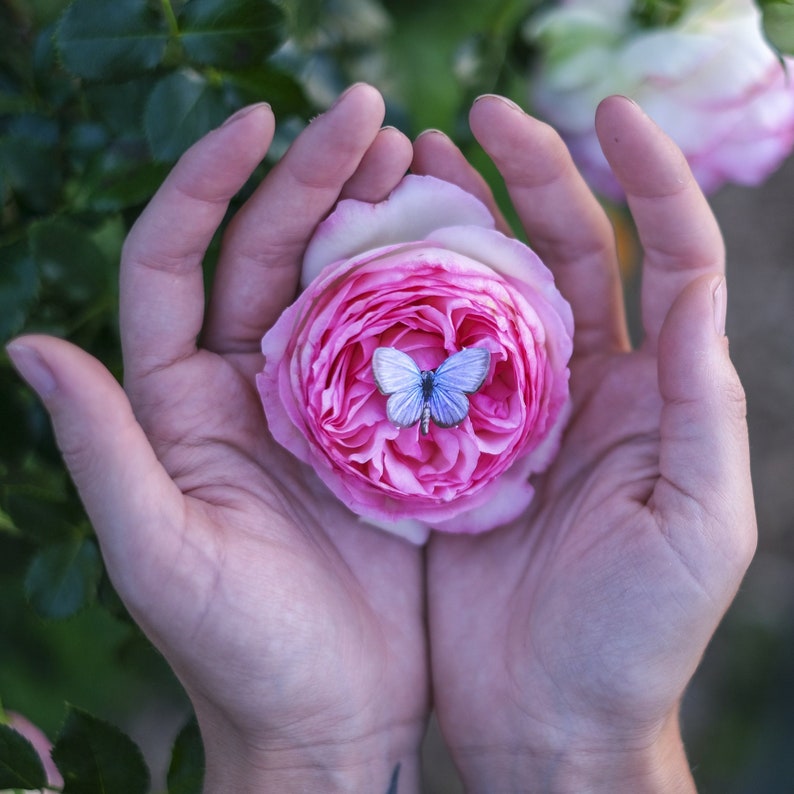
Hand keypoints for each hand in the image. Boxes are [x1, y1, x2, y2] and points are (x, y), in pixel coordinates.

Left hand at [7, 85, 427, 792]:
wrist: (332, 716)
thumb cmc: (243, 650)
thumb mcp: (161, 555)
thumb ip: (104, 451)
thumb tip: (28, 346)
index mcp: (183, 402)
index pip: (177, 263)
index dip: (207, 186)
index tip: (258, 122)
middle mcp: (250, 386)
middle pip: (270, 254)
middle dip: (313, 177)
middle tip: (372, 116)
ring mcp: (326, 403)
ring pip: (343, 285)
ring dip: (375, 216)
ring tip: (422, 158)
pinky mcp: (388, 431)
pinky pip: (405, 342)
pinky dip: (429, 289)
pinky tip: (464, 247)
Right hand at [413, 95, 756, 791]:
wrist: (547, 718)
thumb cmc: (634, 635)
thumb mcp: (697, 520)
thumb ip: (700, 402)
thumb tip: (694, 283)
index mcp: (650, 393)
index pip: (665, 259)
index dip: (645, 180)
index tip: (606, 113)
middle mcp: (583, 386)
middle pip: (565, 253)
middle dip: (532, 175)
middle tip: (474, 116)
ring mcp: (510, 411)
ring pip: (488, 292)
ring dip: (460, 223)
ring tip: (416, 164)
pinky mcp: (450, 447)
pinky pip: (427, 360)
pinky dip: (405, 305)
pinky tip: (370, 263)